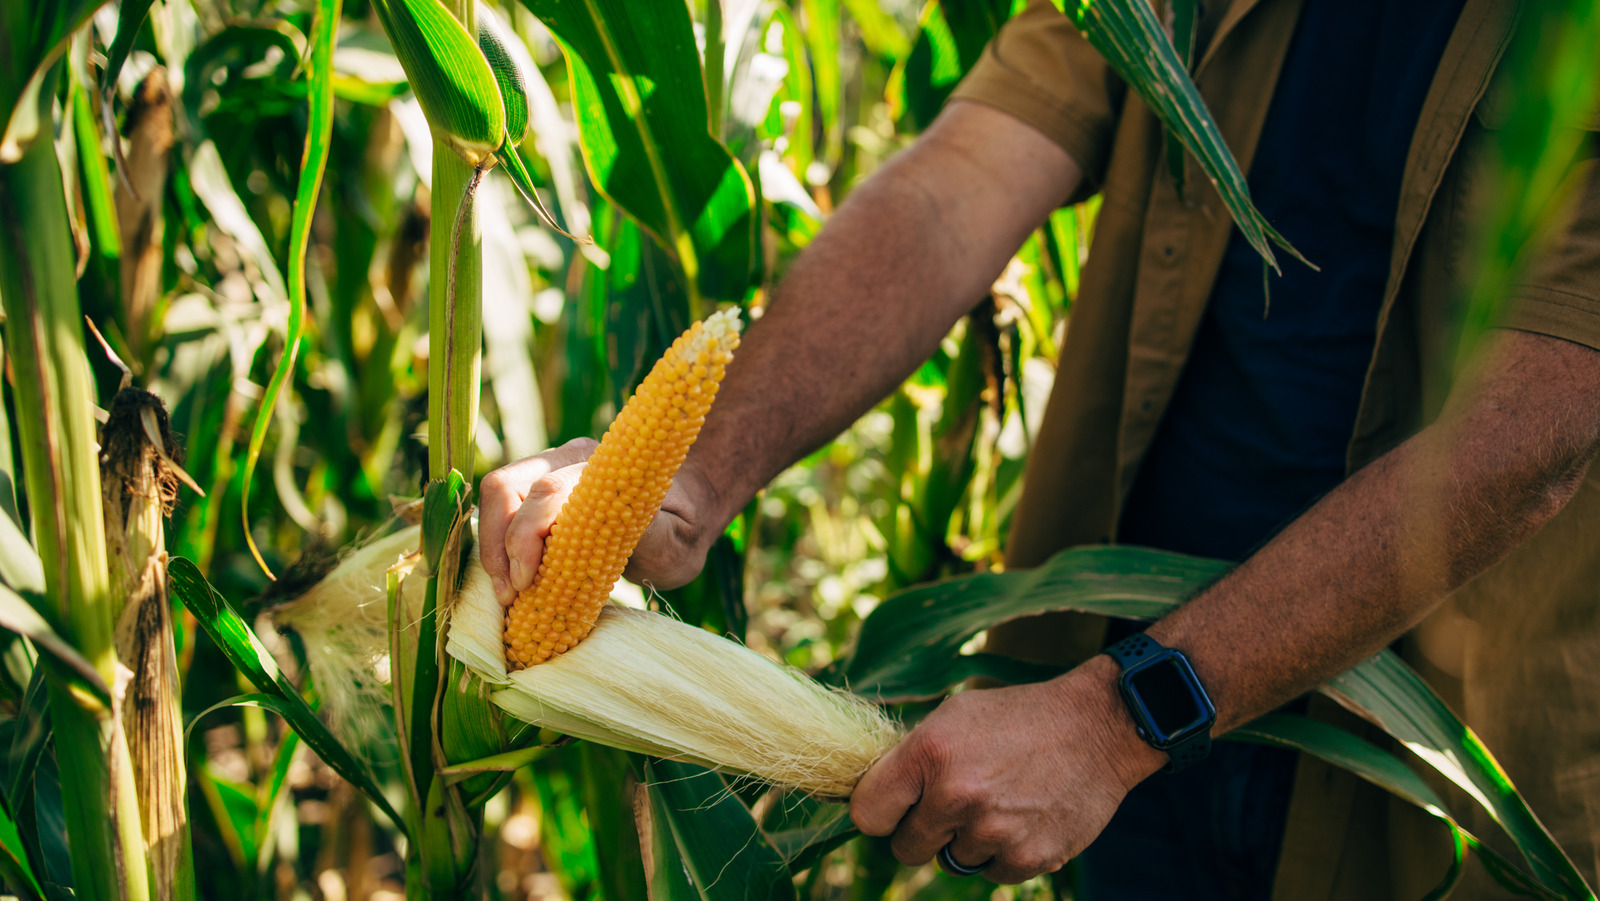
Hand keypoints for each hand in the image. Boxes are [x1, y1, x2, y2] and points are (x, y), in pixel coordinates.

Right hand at [477, 438, 718, 604]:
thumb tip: (600, 537)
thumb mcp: (674, 543)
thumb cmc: (677, 534)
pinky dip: (495, 545)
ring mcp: (549, 467)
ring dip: (491, 546)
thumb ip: (646, 536)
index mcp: (606, 467)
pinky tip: (509, 579)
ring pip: (496, 494)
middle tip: (508, 595)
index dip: (526, 537)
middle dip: (497, 543)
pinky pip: (500, 508)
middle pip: (506, 486)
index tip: (525, 583)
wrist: (678, 515)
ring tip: (506, 592)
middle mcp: (570, 457)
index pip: (548, 490)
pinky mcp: (536, 486)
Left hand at [849, 657, 1164, 883]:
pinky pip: (991, 873)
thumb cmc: (1018, 717)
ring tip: (998, 801)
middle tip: (952, 805)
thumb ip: (912, 757)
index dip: (879, 812)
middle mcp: (955, 795)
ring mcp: (992, 830)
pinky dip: (1002, 853)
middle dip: (922, 831)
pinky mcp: (1028, 856)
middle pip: (906, 848)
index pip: (867, 813)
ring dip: (968, 840)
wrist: (1096, 727)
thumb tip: (871, 794)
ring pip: (952, 861)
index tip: (892, 809)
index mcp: (929, 753)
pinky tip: (1022, 817)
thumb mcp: (955, 715)